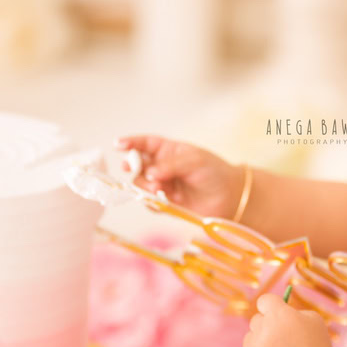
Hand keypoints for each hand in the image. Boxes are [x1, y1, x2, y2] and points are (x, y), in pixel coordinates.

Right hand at [114, 134, 245, 219]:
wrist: (229, 197)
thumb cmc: (214, 172)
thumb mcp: (194, 161)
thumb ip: (171, 165)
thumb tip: (150, 173)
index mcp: (168, 150)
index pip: (145, 144)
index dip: (131, 143)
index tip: (118, 144)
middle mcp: (161, 167)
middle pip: (137, 164)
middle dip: (132, 165)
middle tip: (133, 168)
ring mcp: (162, 186)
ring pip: (141, 184)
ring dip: (144, 185)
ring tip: (157, 188)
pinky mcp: (165, 204)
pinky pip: (149, 203)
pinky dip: (150, 201)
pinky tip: (160, 200)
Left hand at [241, 292, 335, 346]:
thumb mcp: (312, 319)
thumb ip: (292, 311)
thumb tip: (279, 310)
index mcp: (278, 313)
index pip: (264, 301)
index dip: (272, 308)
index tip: (278, 316)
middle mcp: (262, 327)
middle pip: (256, 320)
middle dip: (267, 327)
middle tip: (283, 340)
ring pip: (250, 339)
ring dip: (260, 343)